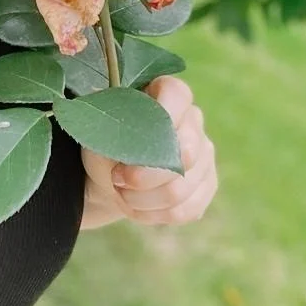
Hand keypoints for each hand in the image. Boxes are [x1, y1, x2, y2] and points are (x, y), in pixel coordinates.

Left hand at [79, 76, 217, 228]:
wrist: (109, 175)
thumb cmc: (103, 143)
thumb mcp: (100, 130)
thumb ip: (117, 132)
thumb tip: (132, 148)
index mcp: (167, 92)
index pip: (177, 94)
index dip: (161, 117)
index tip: (129, 143)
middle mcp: (193, 120)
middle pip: (185, 153)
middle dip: (146, 175)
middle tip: (117, 178)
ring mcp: (204, 154)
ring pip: (182, 187)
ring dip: (144, 198)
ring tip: (121, 194)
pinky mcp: (206, 185)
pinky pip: (187, 209)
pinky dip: (155, 214)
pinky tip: (136, 207)